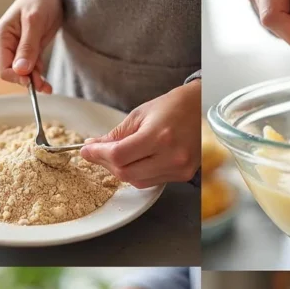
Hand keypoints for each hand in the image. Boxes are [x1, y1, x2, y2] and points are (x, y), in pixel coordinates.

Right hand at [0, 0, 61, 92]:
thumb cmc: (39, 1)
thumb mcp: (34, 22)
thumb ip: (28, 46)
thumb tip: (20, 69)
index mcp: (1, 36)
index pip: (2, 65)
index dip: (15, 76)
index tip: (30, 81)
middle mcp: (7, 44)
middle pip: (11, 71)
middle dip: (26, 80)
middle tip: (43, 86)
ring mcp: (18, 49)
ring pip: (23, 72)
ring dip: (34, 81)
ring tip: (47, 87)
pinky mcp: (30, 51)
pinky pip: (32, 68)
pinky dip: (39, 76)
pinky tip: (46, 83)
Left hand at [80, 82, 201, 187]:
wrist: (203, 109)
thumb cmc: (174, 106)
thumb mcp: (140, 115)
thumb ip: (117, 135)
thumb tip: (94, 146)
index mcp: (160, 136)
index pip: (119, 155)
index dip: (98, 154)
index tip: (86, 150)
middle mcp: (172, 156)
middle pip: (126, 173)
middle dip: (106, 164)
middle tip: (98, 153)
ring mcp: (180, 168)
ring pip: (137, 182)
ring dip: (122, 170)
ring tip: (118, 156)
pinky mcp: (184, 175)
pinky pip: (152, 182)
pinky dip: (139, 173)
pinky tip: (138, 160)